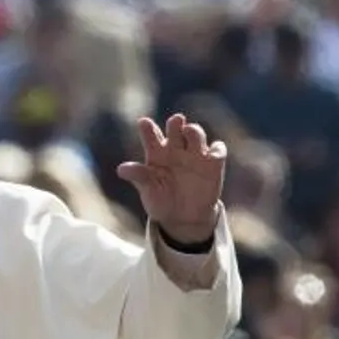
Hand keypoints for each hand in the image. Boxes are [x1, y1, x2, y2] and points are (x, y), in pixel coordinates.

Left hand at [116, 114, 226, 245]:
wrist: (183, 218)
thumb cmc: (161, 200)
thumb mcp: (147, 190)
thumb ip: (137, 176)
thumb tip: (121, 169)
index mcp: (156, 152)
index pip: (150, 133)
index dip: (147, 127)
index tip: (144, 123)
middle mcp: (175, 149)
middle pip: (175, 128)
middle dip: (175, 123)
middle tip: (176, 121)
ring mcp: (194, 154)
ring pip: (196, 134)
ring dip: (194, 131)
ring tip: (189, 132)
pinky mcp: (213, 163)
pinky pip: (218, 150)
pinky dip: (217, 148)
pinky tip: (213, 152)